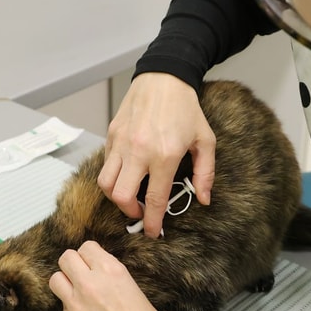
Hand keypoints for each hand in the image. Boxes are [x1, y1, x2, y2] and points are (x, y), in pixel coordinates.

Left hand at [49, 241, 160, 310]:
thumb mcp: (130, 284)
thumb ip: (108, 273)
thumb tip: (93, 268)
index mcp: (110, 270)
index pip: (86, 247)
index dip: (90, 255)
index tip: (92, 261)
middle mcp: (90, 284)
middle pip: (65, 258)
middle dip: (74, 264)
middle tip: (81, 274)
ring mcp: (77, 306)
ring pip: (55, 280)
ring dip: (66, 283)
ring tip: (78, 293)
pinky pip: (64, 309)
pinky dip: (73, 310)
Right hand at [98, 72, 215, 237]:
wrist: (164, 77)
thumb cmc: (186, 108)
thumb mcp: (205, 140)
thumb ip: (205, 173)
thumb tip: (203, 199)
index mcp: (165, 156)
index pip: (154, 199)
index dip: (152, 222)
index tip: (151, 232)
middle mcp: (139, 151)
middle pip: (121, 196)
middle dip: (129, 212)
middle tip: (140, 212)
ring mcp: (122, 143)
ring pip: (105, 183)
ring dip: (115, 196)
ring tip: (129, 196)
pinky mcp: (111, 134)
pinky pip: (106, 164)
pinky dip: (113, 175)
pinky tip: (127, 172)